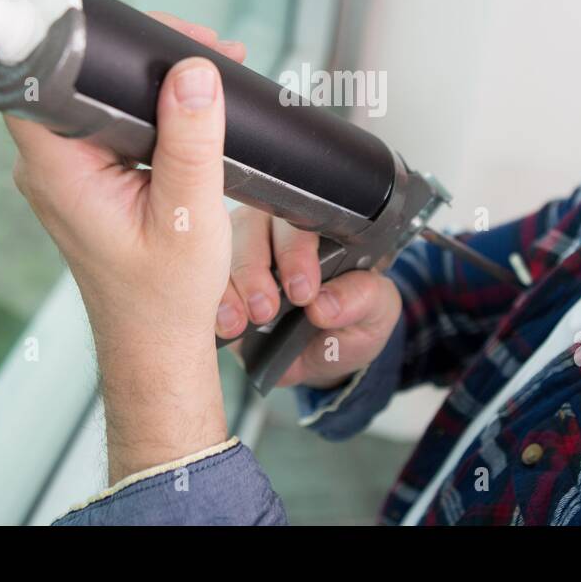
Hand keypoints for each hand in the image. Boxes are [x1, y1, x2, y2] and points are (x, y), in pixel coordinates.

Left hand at [6, 12, 243, 481]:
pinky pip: (110, 122)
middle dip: (142, 57)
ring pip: (97, 97)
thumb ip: (192, 142)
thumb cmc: (163, 297)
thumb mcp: (190, 216)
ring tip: (209, 75)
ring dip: (151, 84)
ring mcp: (66, 171)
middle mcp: (50, 165)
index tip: (142, 30)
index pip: (43, 76)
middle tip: (204, 50)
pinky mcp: (87, 177)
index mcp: (57, 171)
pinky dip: (151, 110)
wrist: (155, 344)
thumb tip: (193, 72)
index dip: (90, 42)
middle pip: (77, 77)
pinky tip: (192, 109)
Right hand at [218, 207, 401, 389]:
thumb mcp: (376, 311)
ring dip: (230, 288)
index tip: (301, 292)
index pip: (303, 222)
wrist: (321, 360)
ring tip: (241, 321)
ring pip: (222, 251)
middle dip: (256, 269)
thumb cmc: (351, 321)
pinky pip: (205, 282)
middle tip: (266, 309)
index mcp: (318, 228)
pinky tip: (224, 324)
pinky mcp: (219, 283)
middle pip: (253, 227)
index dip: (296, 253)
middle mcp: (275, 233)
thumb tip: (325, 304)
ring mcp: (241, 255)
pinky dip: (212, 304)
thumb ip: (362, 299)